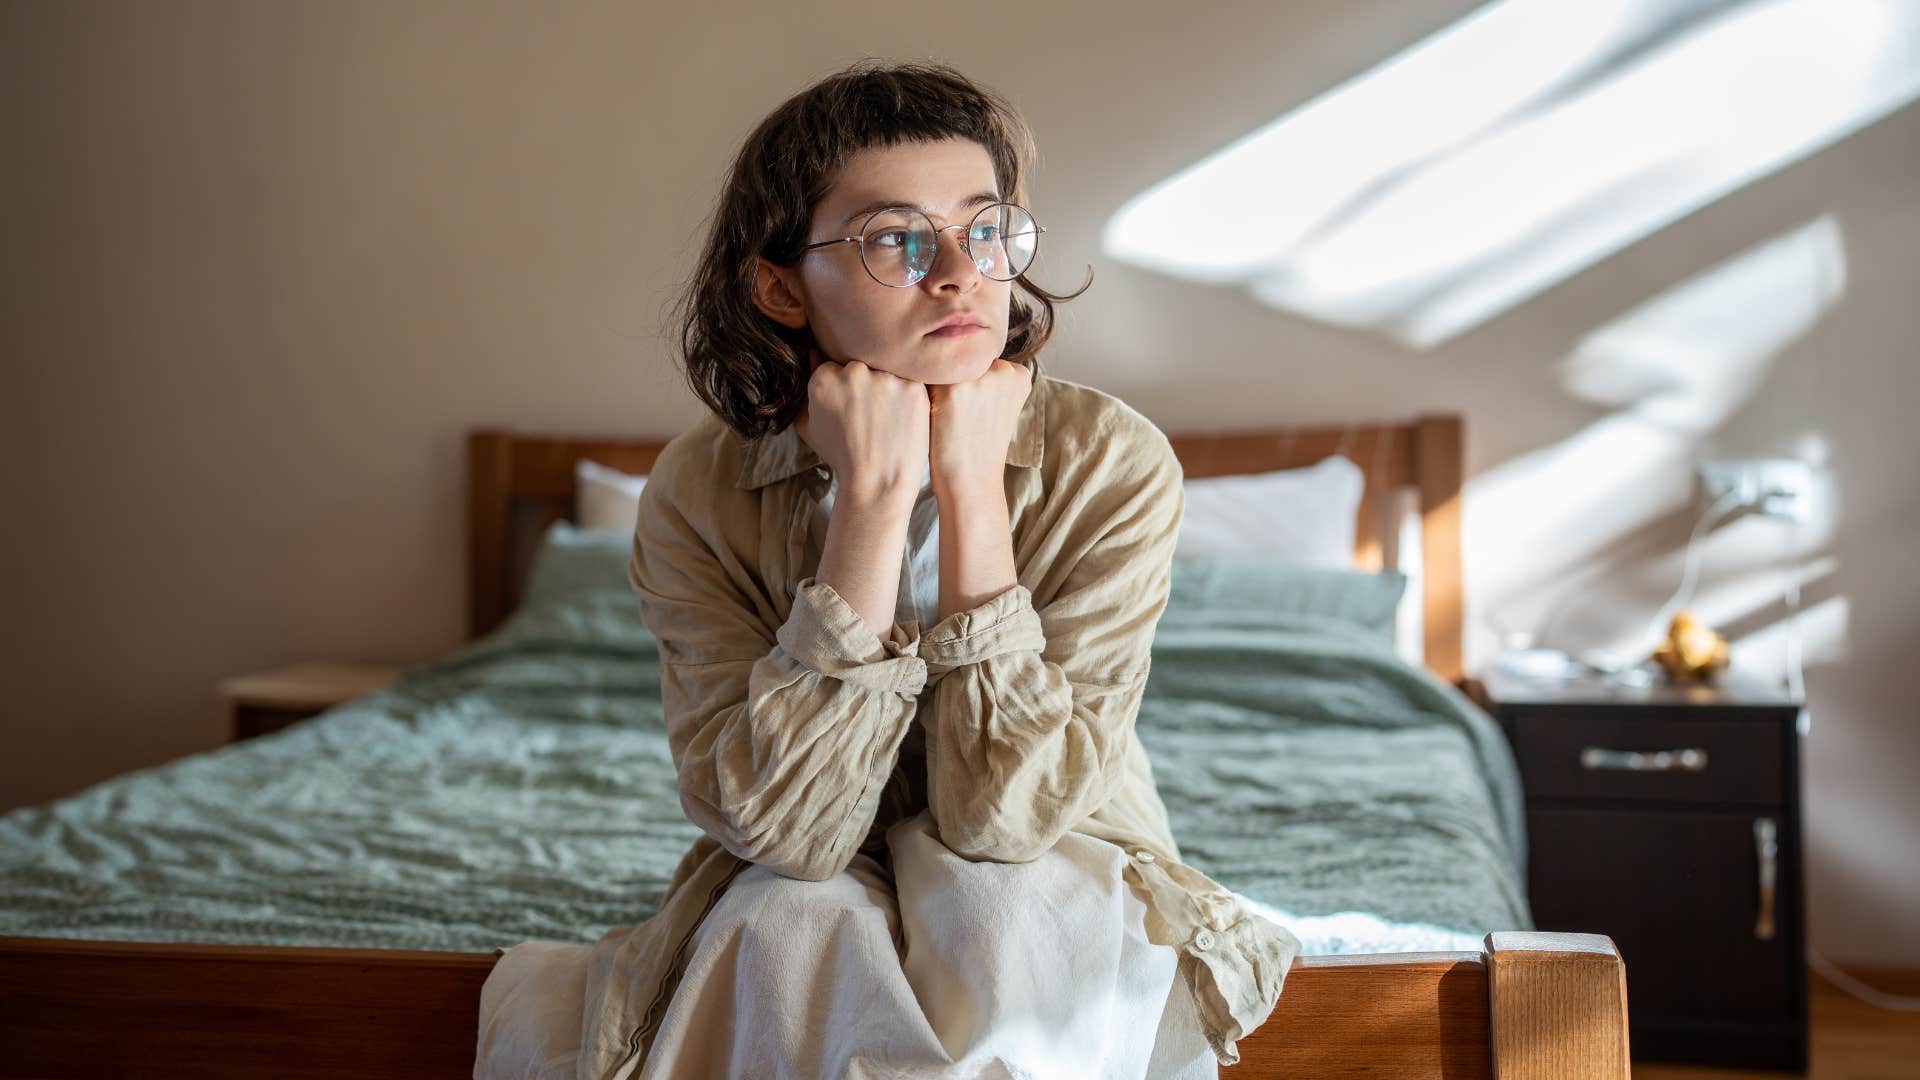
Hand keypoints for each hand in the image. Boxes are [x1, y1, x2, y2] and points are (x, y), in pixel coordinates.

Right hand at [793, 346, 929, 505]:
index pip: (833, 367)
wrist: (878, 482)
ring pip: (886, 371)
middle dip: (865, 385)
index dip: (844, 390)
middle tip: (871, 415)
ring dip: (887, 388)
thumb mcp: (810, 427)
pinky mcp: (913, 386)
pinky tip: (903, 418)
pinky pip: (911, 381)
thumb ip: (807, 391)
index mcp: (823, 379)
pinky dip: (909, 397)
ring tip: (888, 419)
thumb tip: (813, 353)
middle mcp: (853, 373)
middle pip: (860, 366)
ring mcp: (885, 378)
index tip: (850, 409)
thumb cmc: (842, 458)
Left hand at [927, 359, 1030, 491]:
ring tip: (941, 416)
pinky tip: (927, 414)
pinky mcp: (951, 390)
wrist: (970, 481)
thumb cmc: (978, 444)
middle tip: (955, 414)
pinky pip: (923, 376)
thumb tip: (956, 346)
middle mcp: (1002, 370)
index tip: (969, 408)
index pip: (979, 359)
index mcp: (1019, 374)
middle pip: (961, 359)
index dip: (967, 383)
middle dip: (952, 380)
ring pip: (942, 365)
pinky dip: (920, 393)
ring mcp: (978, 378)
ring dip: (933, 384)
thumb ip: (989, 377)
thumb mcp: (997, 406)